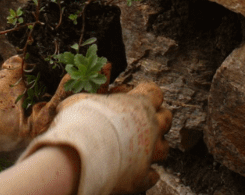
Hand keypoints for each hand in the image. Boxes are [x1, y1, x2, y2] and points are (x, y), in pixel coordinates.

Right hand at [18, 83, 170, 194]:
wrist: (79, 158)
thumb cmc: (80, 123)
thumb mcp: (84, 97)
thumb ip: (98, 86)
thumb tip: (107, 67)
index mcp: (140, 105)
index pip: (154, 93)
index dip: (144, 92)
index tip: (132, 95)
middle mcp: (151, 128)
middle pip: (166, 118)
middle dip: (156, 116)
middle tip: (138, 118)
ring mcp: (150, 154)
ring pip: (164, 147)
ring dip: (154, 145)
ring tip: (138, 145)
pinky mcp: (143, 176)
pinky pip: (153, 174)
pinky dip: (145, 171)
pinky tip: (133, 169)